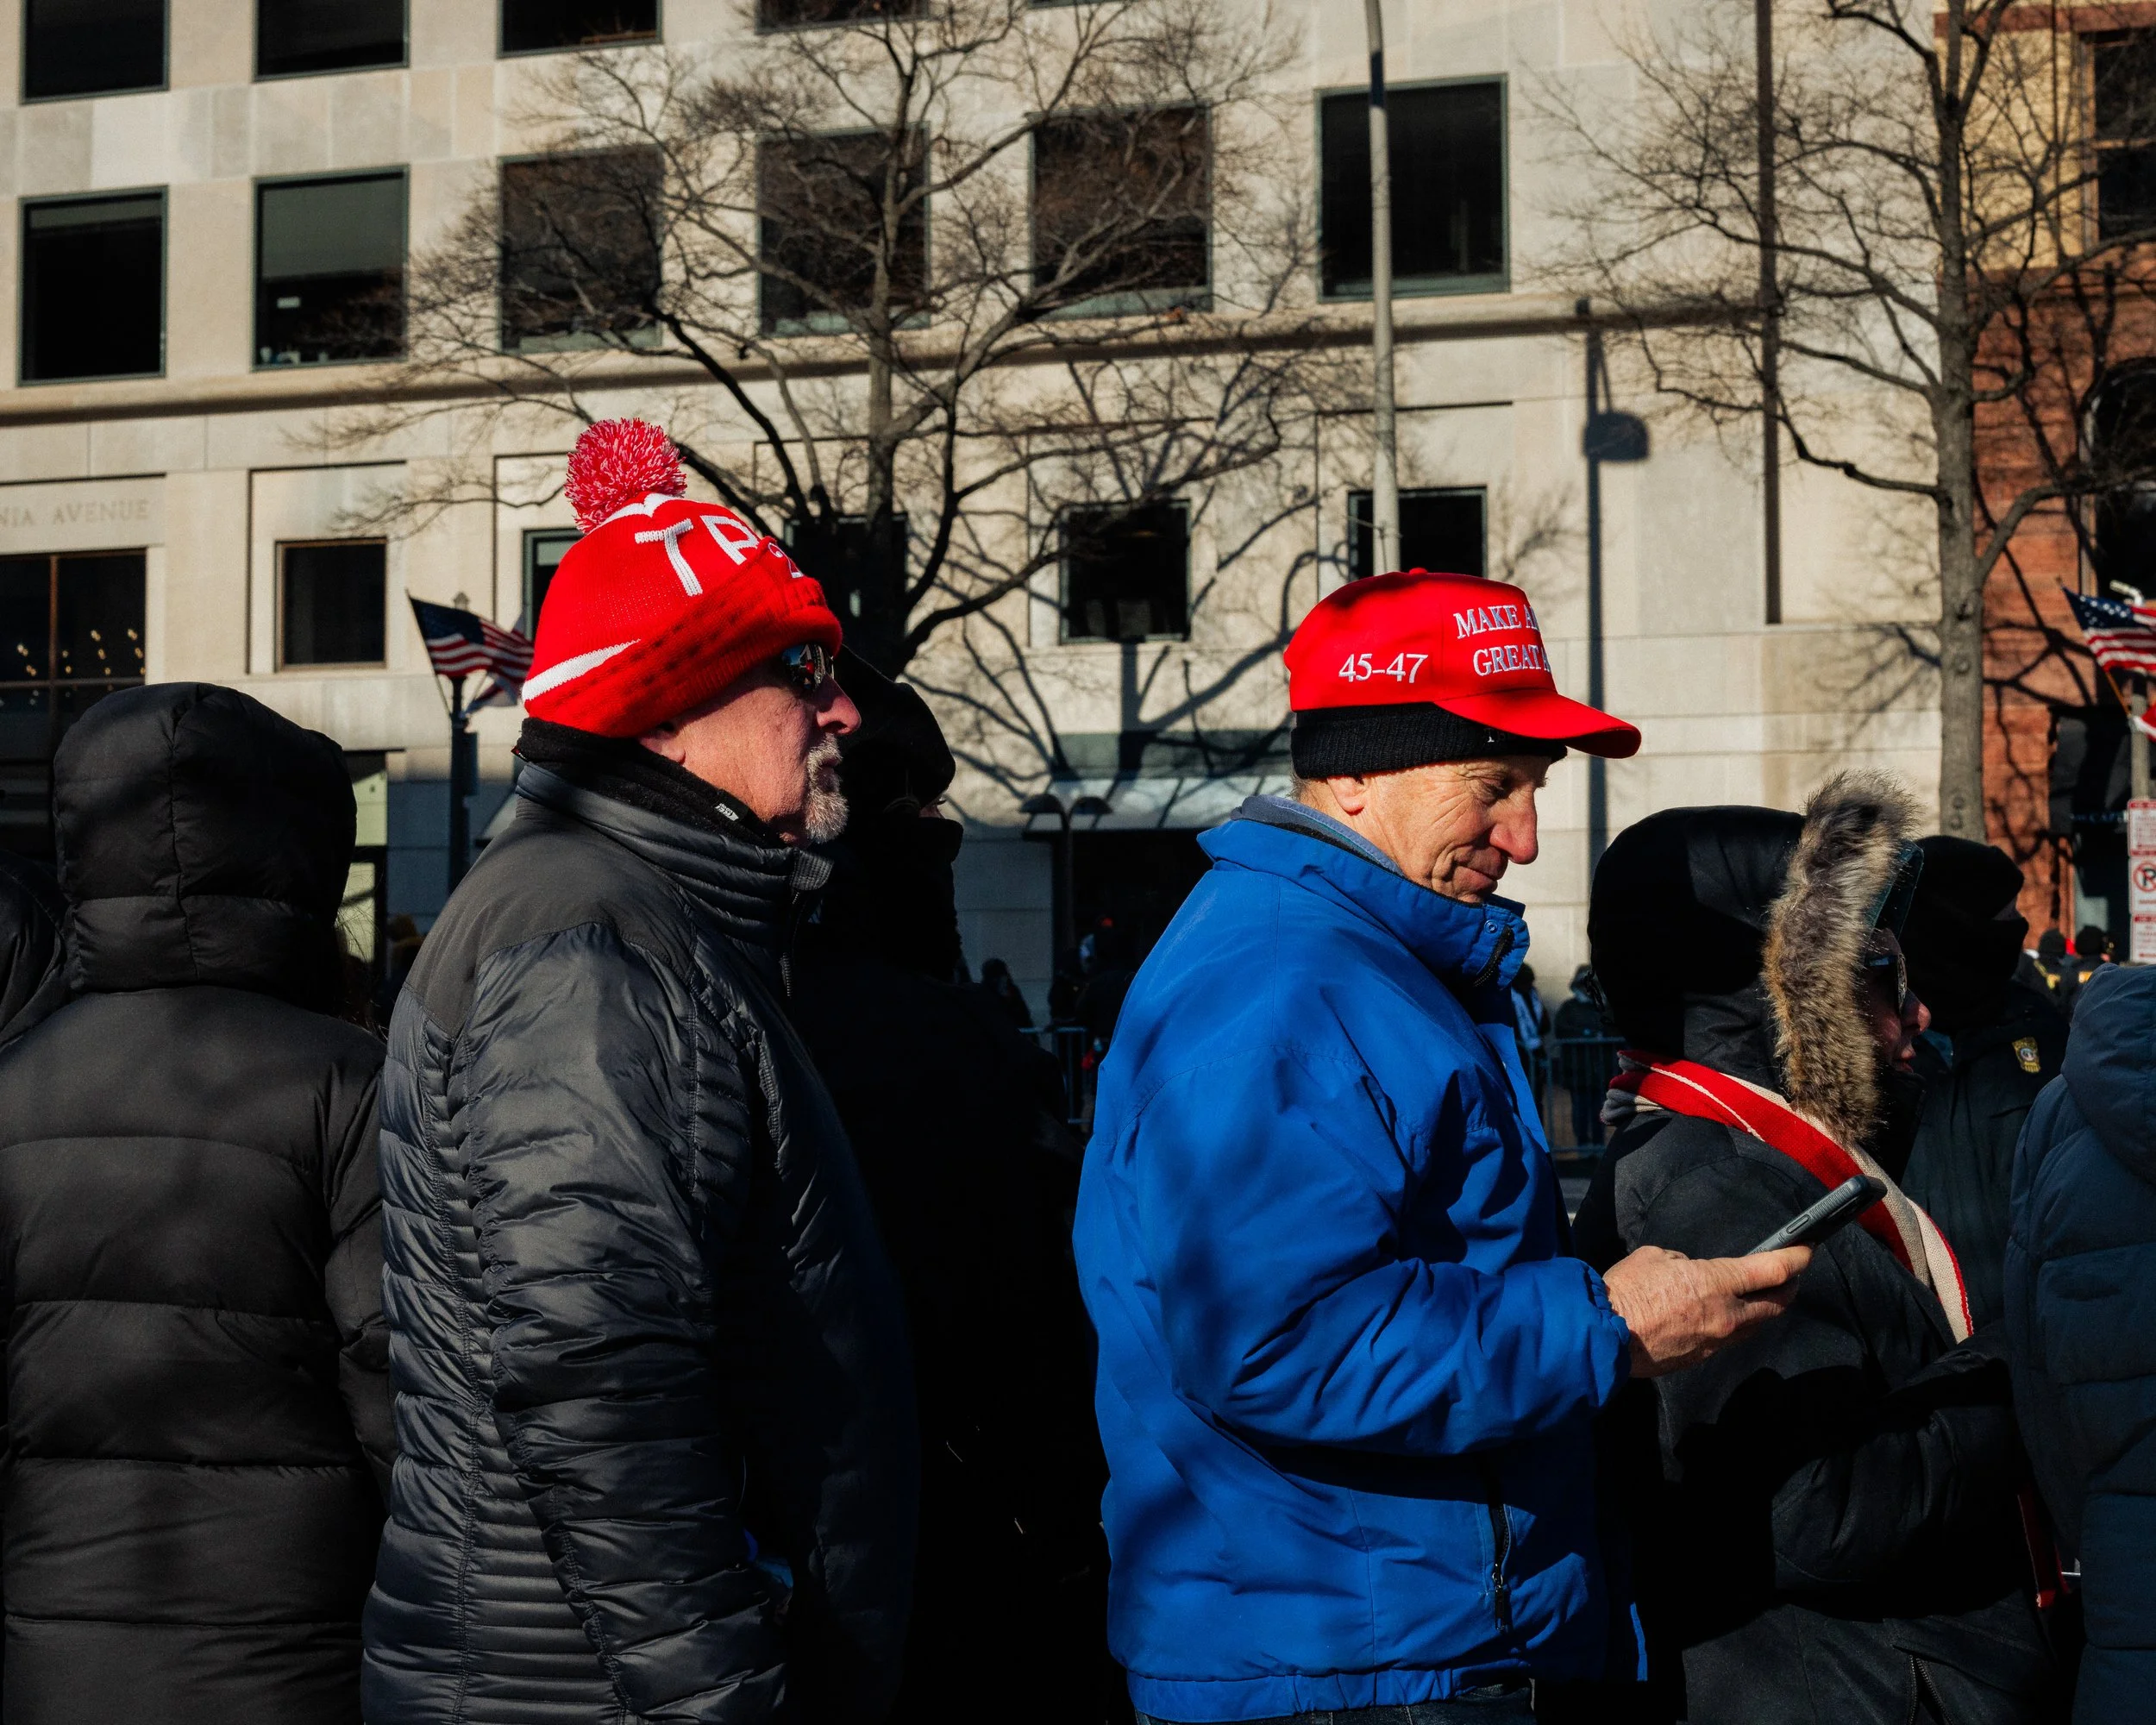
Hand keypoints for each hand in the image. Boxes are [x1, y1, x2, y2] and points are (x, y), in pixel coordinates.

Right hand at [1601, 1244, 1811, 1378]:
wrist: (1603, 1335)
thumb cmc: (1625, 1290)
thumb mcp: (1655, 1256)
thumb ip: (1683, 1262)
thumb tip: (1690, 1270)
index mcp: (1716, 1282)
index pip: (1773, 1271)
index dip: (1796, 1259)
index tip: (1806, 1250)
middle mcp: (1726, 1314)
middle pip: (1777, 1303)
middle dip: (1789, 1287)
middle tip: (1790, 1276)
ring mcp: (1716, 1340)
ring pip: (1757, 1324)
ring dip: (1764, 1308)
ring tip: (1761, 1296)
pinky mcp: (1702, 1357)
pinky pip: (1731, 1338)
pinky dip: (1737, 1324)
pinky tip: (1724, 1315)